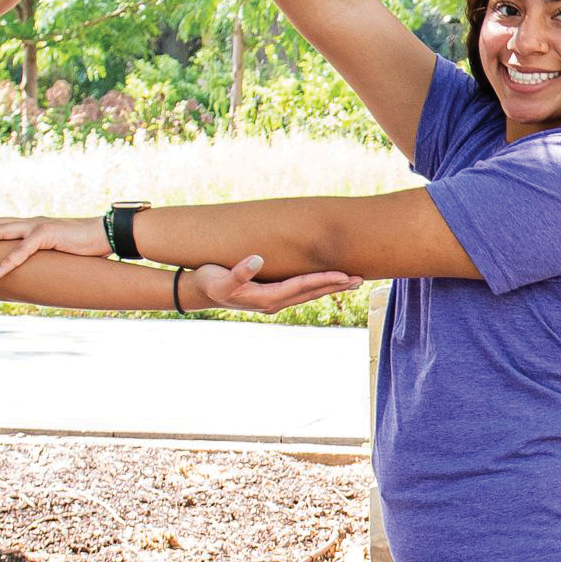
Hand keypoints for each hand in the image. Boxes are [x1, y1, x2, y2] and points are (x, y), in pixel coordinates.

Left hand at [0, 214, 106, 280]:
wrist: (106, 233)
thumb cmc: (83, 244)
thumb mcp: (56, 248)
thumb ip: (41, 254)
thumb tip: (32, 267)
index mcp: (29, 225)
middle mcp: (28, 223)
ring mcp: (35, 228)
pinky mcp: (46, 237)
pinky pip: (21, 253)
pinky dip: (6, 264)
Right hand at [187, 257, 358, 313]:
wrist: (201, 291)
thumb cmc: (211, 281)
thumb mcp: (220, 279)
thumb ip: (238, 272)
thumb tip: (257, 259)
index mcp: (267, 298)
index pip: (301, 287)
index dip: (322, 280)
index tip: (342, 274)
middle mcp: (275, 301)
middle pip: (311, 292)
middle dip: (335, 285)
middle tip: (359, 279)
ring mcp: (275, 300)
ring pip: (309, 292)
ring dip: (330, 286)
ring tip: (352, 280)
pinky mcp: (273, 294)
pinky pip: (301, 290)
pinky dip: (317, 285)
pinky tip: (329, 281)